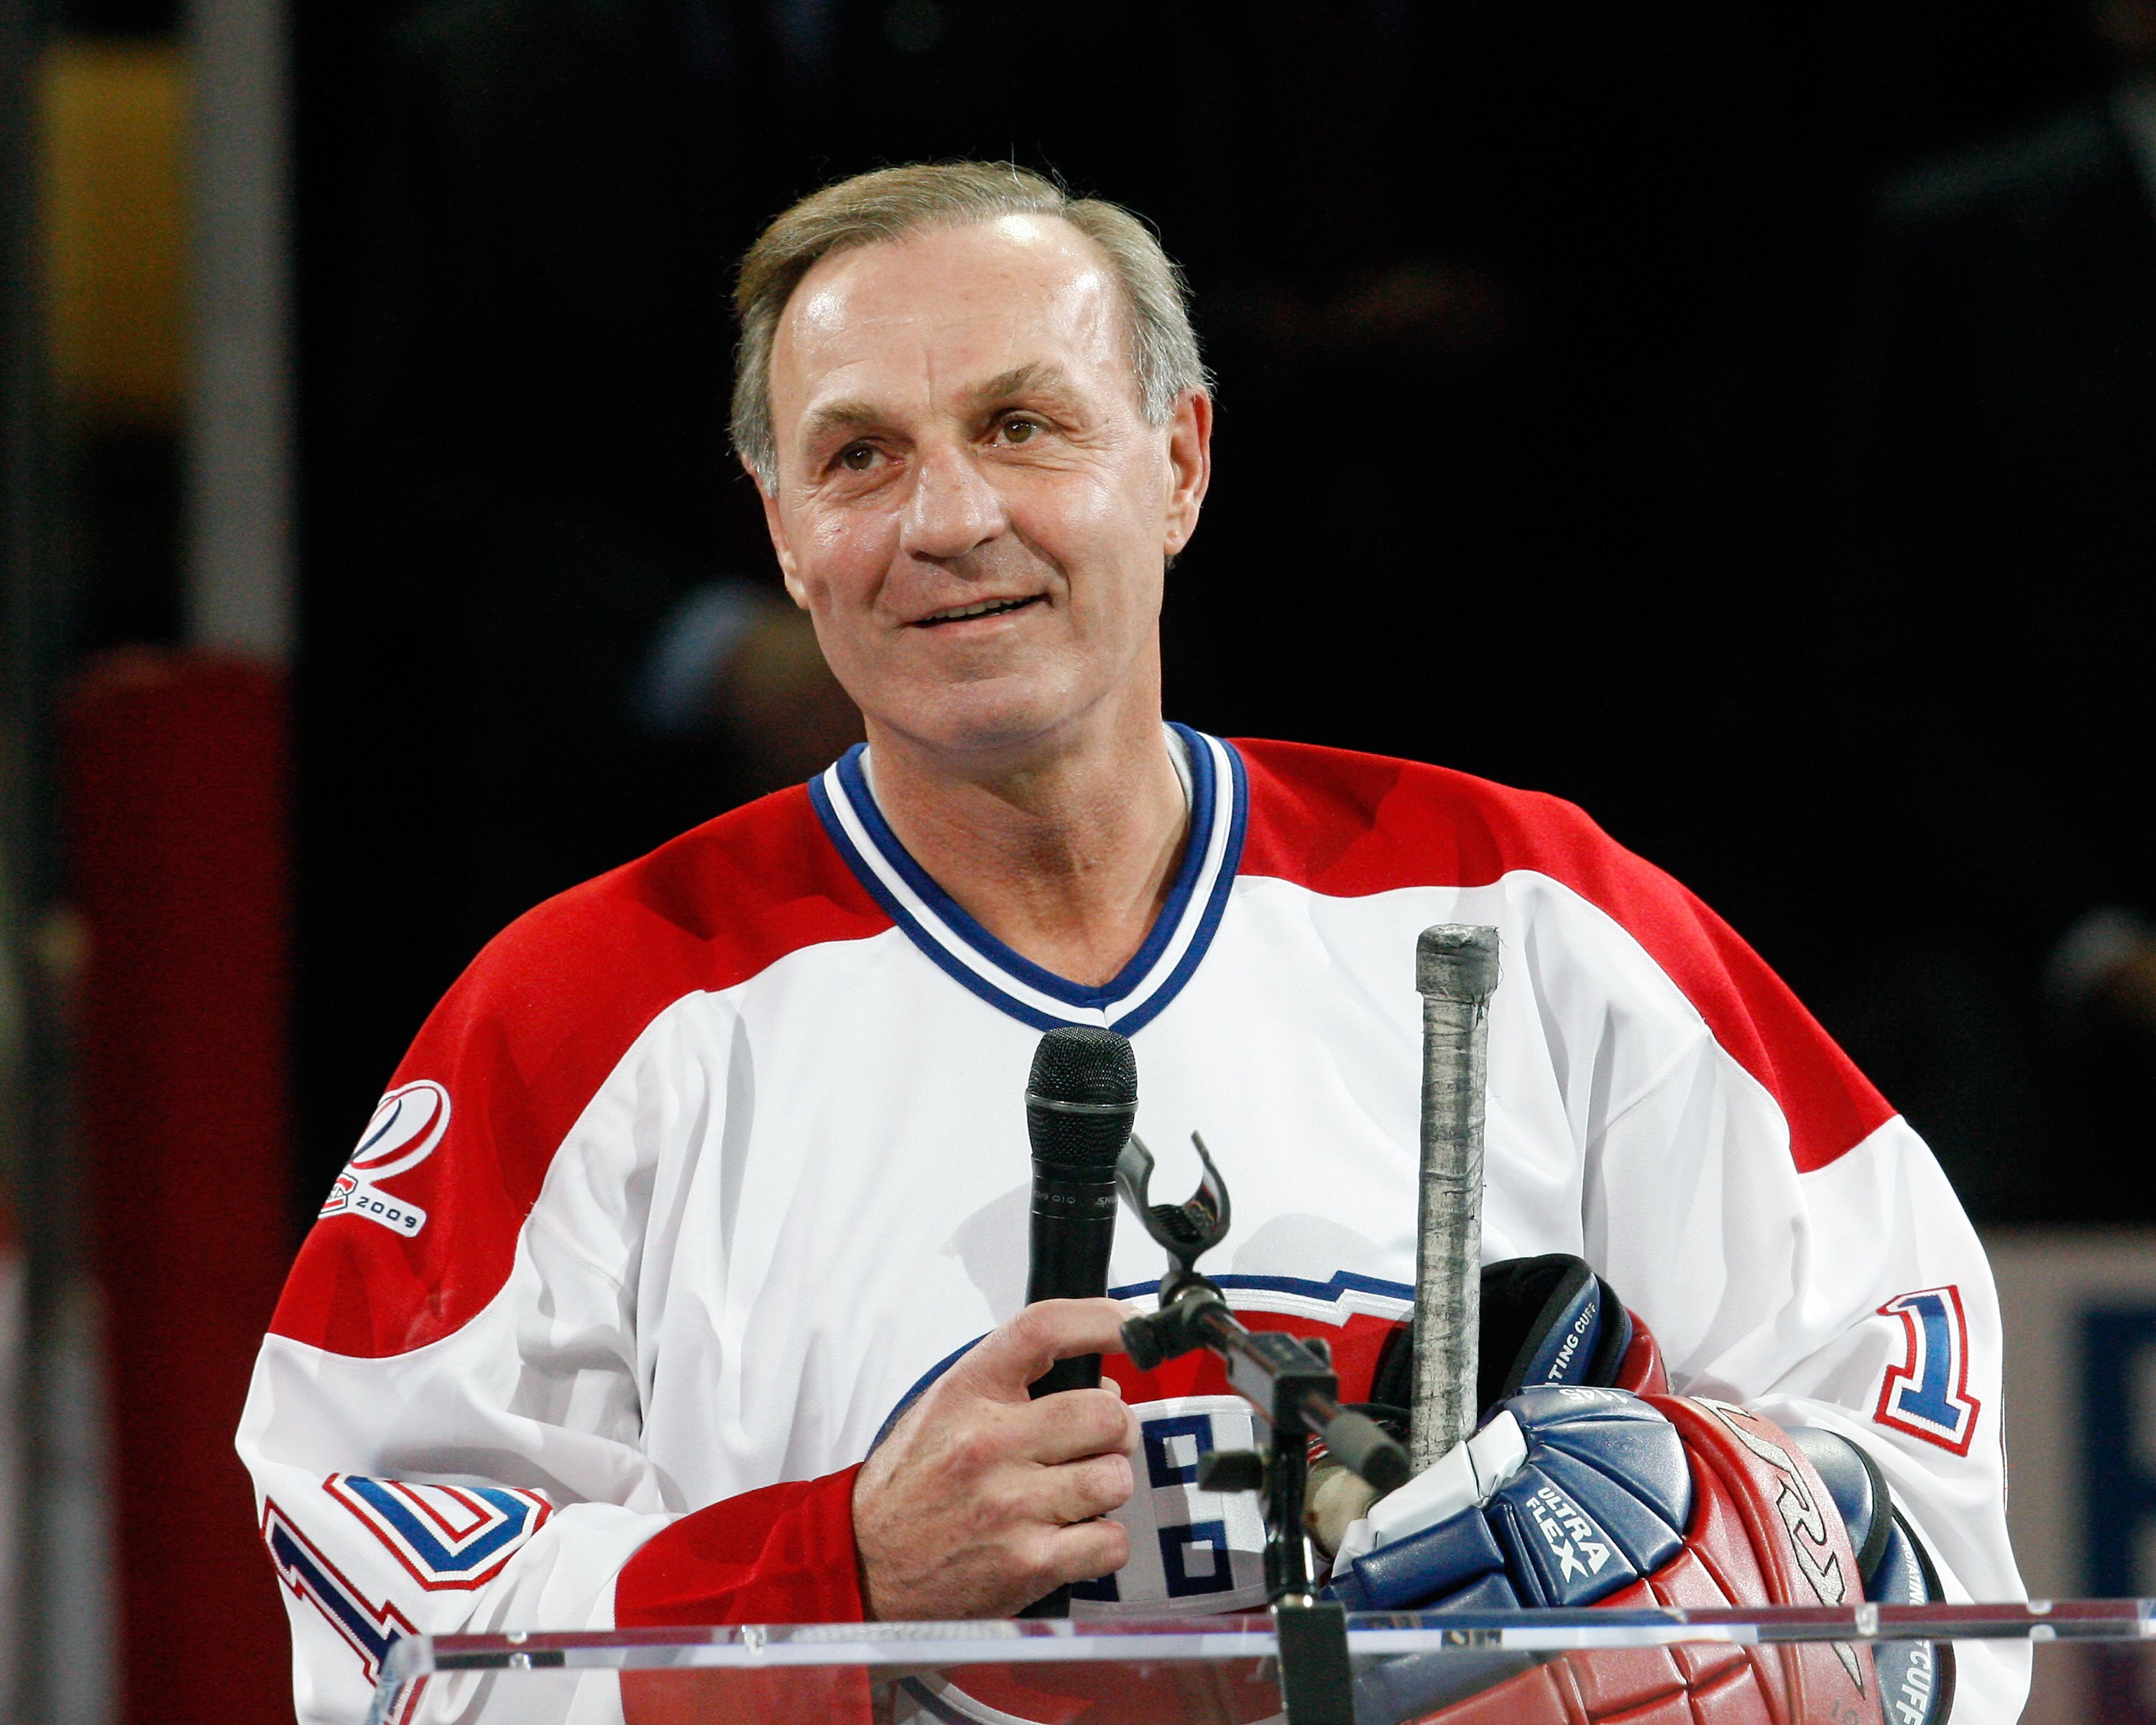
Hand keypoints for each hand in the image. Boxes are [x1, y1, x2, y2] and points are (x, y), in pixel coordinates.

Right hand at [852, 1299, 1138, 1620]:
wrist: (865, 1562)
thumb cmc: (912, 1483)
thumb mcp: (945, 1407)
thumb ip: (1013, 1385)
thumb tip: (1102, 1381)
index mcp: (967, 1391)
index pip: (1044, 1329)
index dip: (1102, 1320)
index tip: (1131, 1328)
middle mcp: (989, 1442)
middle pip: (1105, 1413)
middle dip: (1115, 1428)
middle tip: (1096, 1442)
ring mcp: (1010, 1505)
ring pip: (1115, 1478)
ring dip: (1106, 1487)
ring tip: (1072, 1493)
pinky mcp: (1027, 1562)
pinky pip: (1111, 1541)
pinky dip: (1102, 1542)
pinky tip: (1070, 1536)